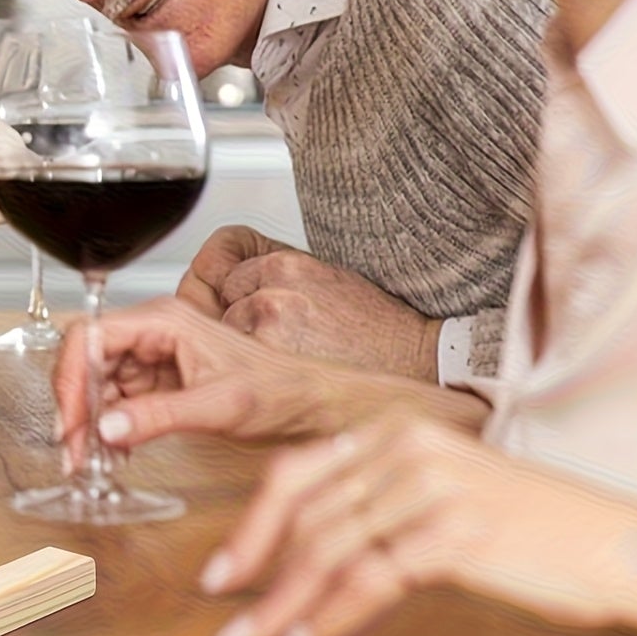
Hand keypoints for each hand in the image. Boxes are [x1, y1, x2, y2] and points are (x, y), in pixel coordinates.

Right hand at [54, 296, 339, 462]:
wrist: (310, 403)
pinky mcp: (159, 379)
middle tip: (74, 453)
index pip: (90, 336)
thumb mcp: (218, 406)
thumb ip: (159, 416)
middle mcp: (152, 330)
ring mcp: (154, 354)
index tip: (70, 423)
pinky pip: (119, 399)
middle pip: (87, 360)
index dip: (70, 378)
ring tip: (91, 461)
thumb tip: (106, 428)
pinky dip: (110, 427)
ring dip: (89, 422)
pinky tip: (113, 454)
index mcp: (163, 319)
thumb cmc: (277, 390)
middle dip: (76, 407)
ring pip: (98, 383)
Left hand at [178, 227, 441, 378]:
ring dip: (244, 347)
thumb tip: (219, 274)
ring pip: (226, 333)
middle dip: (236, 321)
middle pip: (219, 303)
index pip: (223, 272)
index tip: (251, 311)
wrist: (417, 358)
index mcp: (284, 262)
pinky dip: (256, 370)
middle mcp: (274, 285)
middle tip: (278, 339)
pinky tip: (291, 373)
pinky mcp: (276, 353)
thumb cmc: (371, 326)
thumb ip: (271, 271)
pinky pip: (239, 361)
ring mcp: (271, 319)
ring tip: (290, 357)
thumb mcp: (321, 276)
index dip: (234, 296)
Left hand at [201, 413, 636, 635]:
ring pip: (329, 548)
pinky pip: (370, 577)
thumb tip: (305, 547)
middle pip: (303, 512)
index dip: (252, 524)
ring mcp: (428, 487)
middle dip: (255, 568)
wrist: (612, 542)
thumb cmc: (526, 527)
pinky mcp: (453, 532)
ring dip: (283, 602)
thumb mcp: (440, 491)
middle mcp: (405, 448)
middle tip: (223, 614)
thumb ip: (377, 501)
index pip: (296, 472)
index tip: (222, 567)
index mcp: (394, 431)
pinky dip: (331, 614)